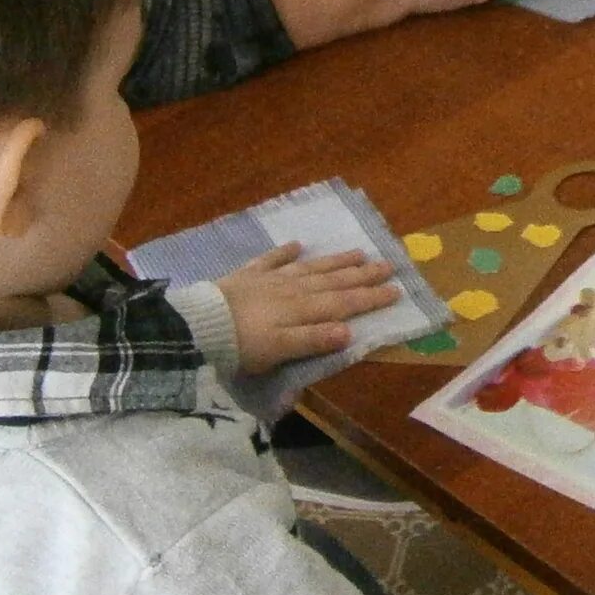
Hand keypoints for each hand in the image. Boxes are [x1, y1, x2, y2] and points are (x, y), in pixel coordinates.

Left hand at [217, 242, 405, 370]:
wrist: (198, 326)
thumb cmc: (240, 346)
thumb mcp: (279, 350)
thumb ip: (313, 339)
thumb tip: (350, 330)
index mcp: (303, 310)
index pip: (343, 303)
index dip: (370, 298)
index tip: (396, 291)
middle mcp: (292, 290)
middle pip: (332, 282)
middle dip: (361, 275)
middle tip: (388, 265)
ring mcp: (269, 280)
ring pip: (310, 268)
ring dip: (334, 261)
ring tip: (358, 252)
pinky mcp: (246, 276)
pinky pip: (270, 260)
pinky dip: (284, 251)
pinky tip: (297, 244)